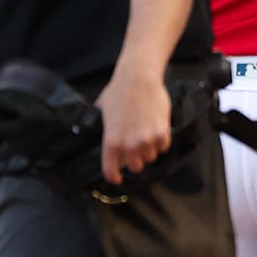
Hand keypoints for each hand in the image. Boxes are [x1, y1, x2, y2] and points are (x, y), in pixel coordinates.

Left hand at [94, 69, 172, 184]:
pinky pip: (163, 147)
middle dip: (135, 160)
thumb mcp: (101, 112)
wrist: (138, 78)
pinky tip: (157, 131)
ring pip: (151, 157)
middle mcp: (129, 144)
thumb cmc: (118, 92)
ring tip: (146, 136)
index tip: (118, 178)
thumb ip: (103, 129)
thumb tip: (93, 135)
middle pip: (135, 167)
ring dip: (148, 150)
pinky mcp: (162, 132)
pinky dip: (161, 142)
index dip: (114, 176)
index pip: (111, 171)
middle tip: (135, 150)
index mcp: (111, 141)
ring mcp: (147, 139)